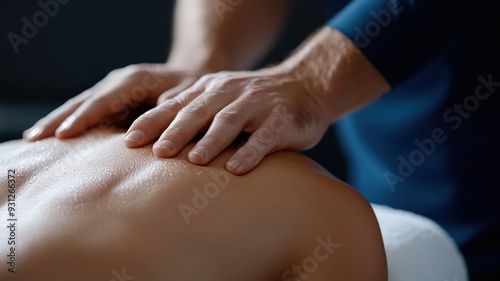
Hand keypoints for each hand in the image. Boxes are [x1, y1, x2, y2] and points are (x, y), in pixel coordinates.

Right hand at [23, 63, 202, 140]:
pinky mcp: (112, 98)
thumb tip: (149, 125)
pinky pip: (87, 109)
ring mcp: (113, 88)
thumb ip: (170, 109)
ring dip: (57, 119)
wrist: (193, 75)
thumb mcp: (187, 98)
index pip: (103, 101)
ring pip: (80, 103)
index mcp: (134, 80)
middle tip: (35, 138)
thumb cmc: (192, 89)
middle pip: (84, 101)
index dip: (84, 118)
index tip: (64, 134)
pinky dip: (69, 120)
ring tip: (34, 137)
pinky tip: (53, 133)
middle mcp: (119, 81)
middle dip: (59, 118)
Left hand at [125, 65, 330, 174]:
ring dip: (211, 141)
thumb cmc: (256, 98)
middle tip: (156, 152)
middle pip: (199, 112)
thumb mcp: (221, 94)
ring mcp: (258, 104)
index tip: (129, 142)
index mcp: (212, 89)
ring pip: (230, 121)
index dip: (153, 122)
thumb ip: (191, 102)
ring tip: (194, 160)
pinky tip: (237, 168)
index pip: (177, 105)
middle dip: (175, 131)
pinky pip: (265, 137)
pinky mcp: (282, 118)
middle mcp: (231, 93)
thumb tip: (156, 113)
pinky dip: (251, 152)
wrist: (306, 85)